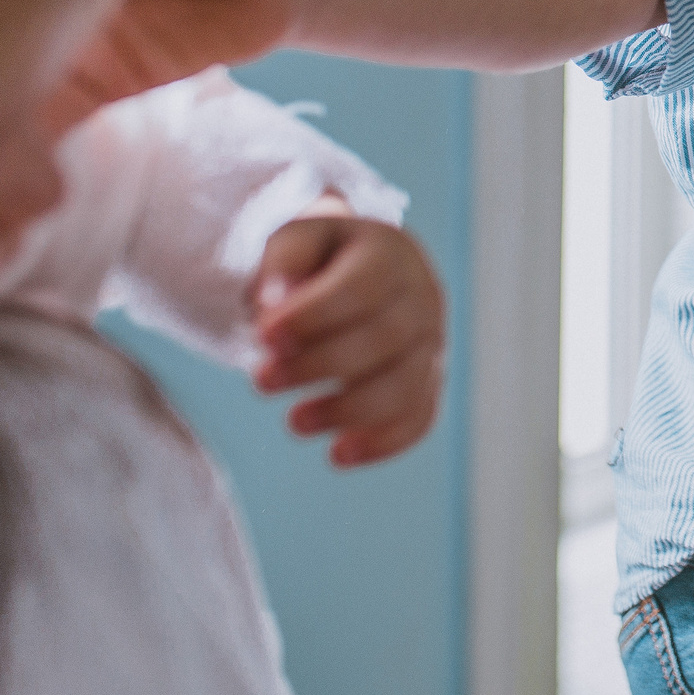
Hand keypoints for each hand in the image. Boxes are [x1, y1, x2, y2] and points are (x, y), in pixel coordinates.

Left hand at [249, 192, 445, 465]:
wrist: (358, 267)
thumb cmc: (319, 259)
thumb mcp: (295, 239)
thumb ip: (282, 262)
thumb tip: (272, 306)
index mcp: (390, 253)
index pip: (361, 289)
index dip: (313, 316)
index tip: (263, 337)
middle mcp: (423, 297)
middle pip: (384, 339)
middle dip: (319, 367)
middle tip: (260, 381)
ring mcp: (432, 341)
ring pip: (405, 386)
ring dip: (347, 412)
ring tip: (294, 422)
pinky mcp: (429, 381)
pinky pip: (419, 418)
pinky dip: (382, 443)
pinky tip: (337, 455)